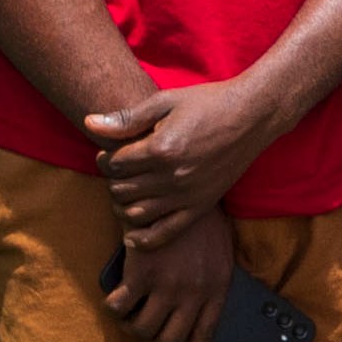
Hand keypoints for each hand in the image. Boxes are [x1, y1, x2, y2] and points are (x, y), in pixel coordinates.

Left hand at [84, 78, 290, 242]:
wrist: (252, 115)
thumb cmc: (207, 103)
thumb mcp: (165, 101)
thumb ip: (127, 118)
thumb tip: (89, 123)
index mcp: (161, 149)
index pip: (114, 164)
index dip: (105, 158)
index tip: (111, 152)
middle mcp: (172, 176)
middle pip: (121, 189)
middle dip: (113, 180)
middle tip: (120, 170)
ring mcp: (187, 195)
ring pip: (136, 213)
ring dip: (123, 204)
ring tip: (128, 189)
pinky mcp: (201, 206)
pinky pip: (166, 233)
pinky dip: (144, 239)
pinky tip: (131, 236)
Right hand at [105, 203, 240, 341]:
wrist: (181, 187)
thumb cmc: (201, 219)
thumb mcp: (220, 254)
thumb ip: (210, 283)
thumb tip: (194, 309)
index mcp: (217, 291)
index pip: (204, 338)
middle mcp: (194, 295)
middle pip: (168, 340)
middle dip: (153, 341)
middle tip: (143, 330)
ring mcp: (168, 286)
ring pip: (142, 329)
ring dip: (131, 327)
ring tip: (126, 315)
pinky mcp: (142, 274)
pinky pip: (120, 306)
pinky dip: (114, 307)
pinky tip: (114, 299)